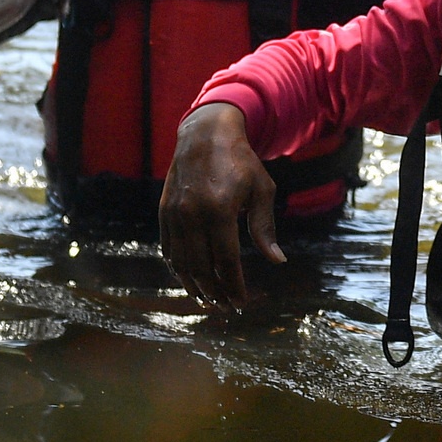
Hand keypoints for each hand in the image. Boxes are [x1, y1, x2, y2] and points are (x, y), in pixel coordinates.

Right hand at [158, 103, 282, 305]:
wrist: (205, 135)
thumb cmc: (241, 162)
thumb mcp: (262, 190)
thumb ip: (265, 227)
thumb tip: (277, 261)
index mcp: (219, 209)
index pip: (226, 261)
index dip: (234, 286)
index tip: (242, 302)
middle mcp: (192, 214)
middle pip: (201, 267)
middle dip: (215, 292)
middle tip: (227, 307)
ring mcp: (174, 214)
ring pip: (181, 262)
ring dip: (194, 286)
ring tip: (208, 300)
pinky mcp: (164, 212)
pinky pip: (168, 249)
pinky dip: (178, 268)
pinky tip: (189, 279)